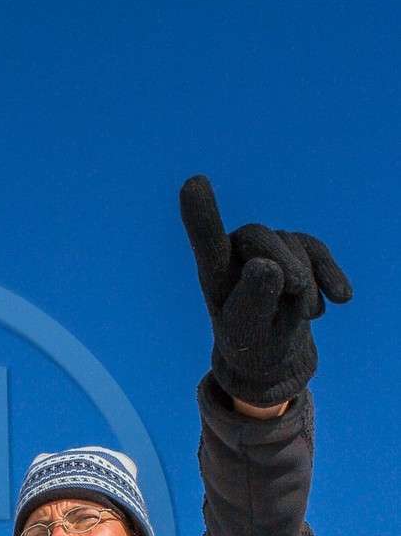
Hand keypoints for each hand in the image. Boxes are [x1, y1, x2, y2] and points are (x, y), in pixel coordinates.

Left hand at [179, 175, 350, 407]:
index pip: (207, 240)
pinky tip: (341, 298)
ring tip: (303, 315)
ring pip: (293, 247)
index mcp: (214, 272)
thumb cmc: (251, 345)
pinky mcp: (300, 249)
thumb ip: (253, 303)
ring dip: (305, 287)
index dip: (202, 214)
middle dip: (282, 263)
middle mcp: (239, 251)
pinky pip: (319, 253)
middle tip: (295, 290)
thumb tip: (268, 266)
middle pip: (259, 236)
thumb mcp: (248, 336)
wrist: (274, 352)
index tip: (193, 183)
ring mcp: (271, 246)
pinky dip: (330, 276)